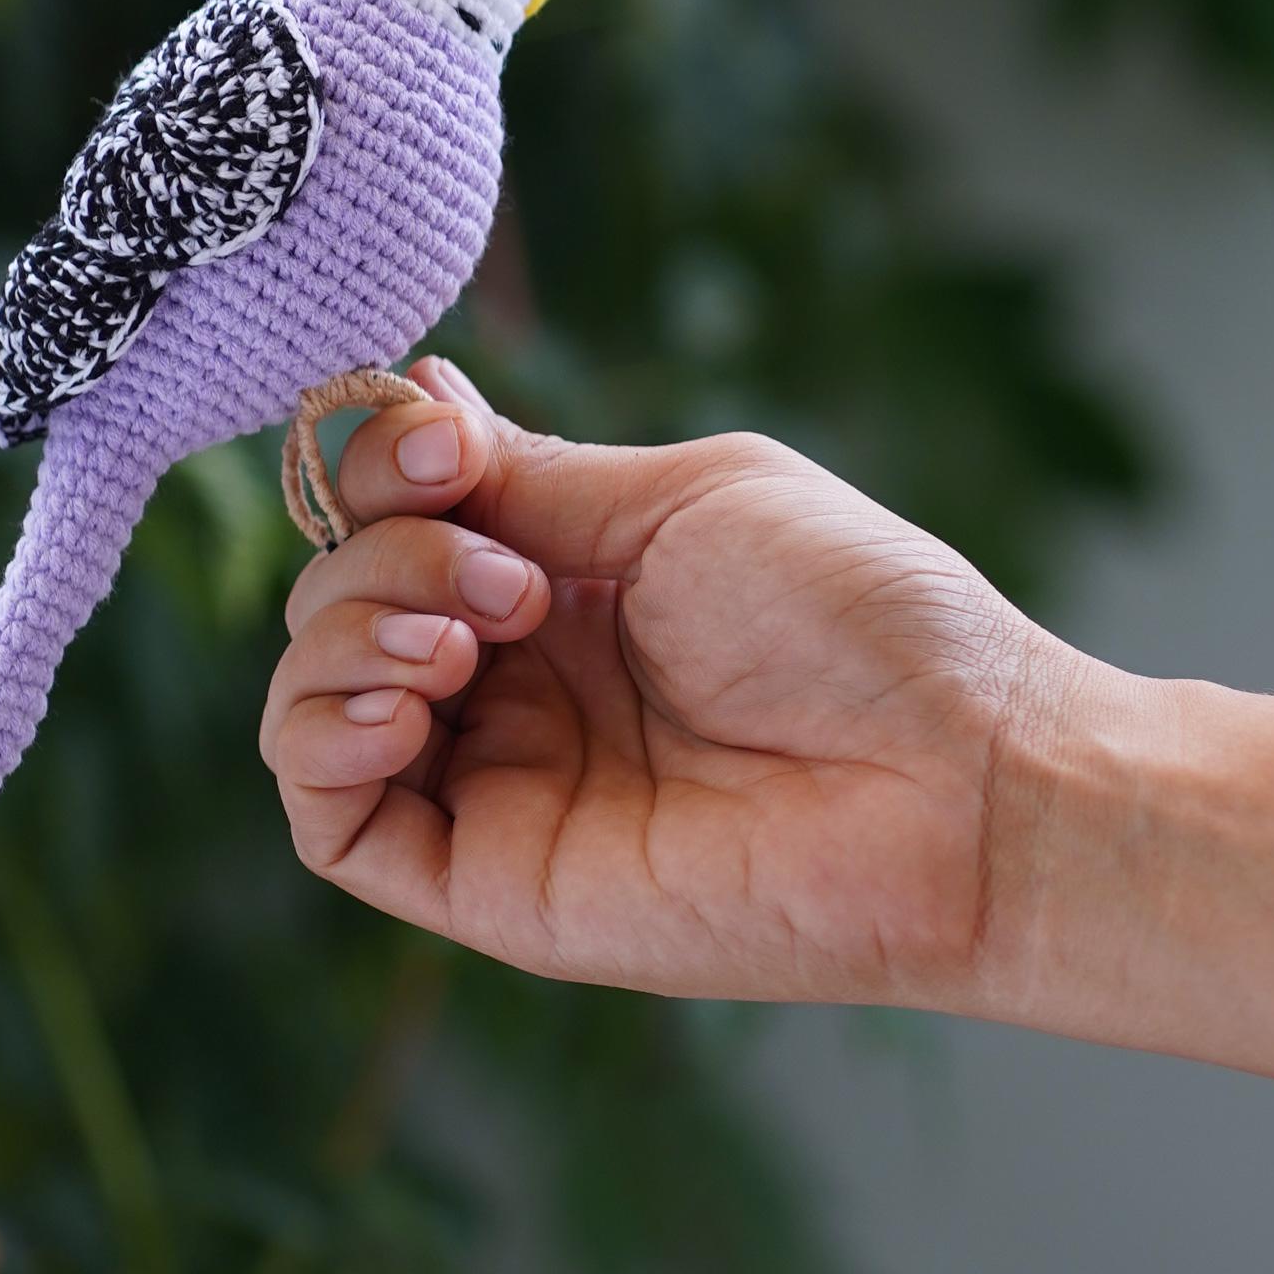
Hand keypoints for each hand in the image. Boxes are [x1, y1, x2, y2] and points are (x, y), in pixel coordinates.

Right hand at [260, 358, 1080, 1007]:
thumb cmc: (861, 623)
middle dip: (387, 554)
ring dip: (347, 636)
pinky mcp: (490, 882)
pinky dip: (319, 743)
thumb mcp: (680, 499)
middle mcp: (510, 680)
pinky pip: (332, 827)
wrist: (960, 781)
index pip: (390, 513)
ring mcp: (496, 781)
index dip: (381, 464)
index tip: (446, 443)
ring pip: (313, 702)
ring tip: (460, 642)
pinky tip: (402, 703)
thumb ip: (530, 475)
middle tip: (513, 578)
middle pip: (339, 596)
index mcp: (556, 580)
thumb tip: (404, 391)